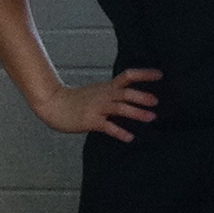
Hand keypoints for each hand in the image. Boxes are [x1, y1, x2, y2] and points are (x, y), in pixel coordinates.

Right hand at [35, 67, 160, 140]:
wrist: (53, 104)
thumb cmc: (77, 100)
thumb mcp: (98, 91)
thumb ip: (115, 93)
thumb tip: (135, 97)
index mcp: (108, 87)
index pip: (128, 76)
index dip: (144, 74)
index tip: (160, 74)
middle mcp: (104, 95)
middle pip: (125, 93)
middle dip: (141, 96)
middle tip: (156, 101)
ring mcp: (97, 108)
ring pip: (119, 108)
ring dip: (136, 113)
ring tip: (151, 117)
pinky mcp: (91, 121)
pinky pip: (108, 126)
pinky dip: (120, 132)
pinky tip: (130, 137)